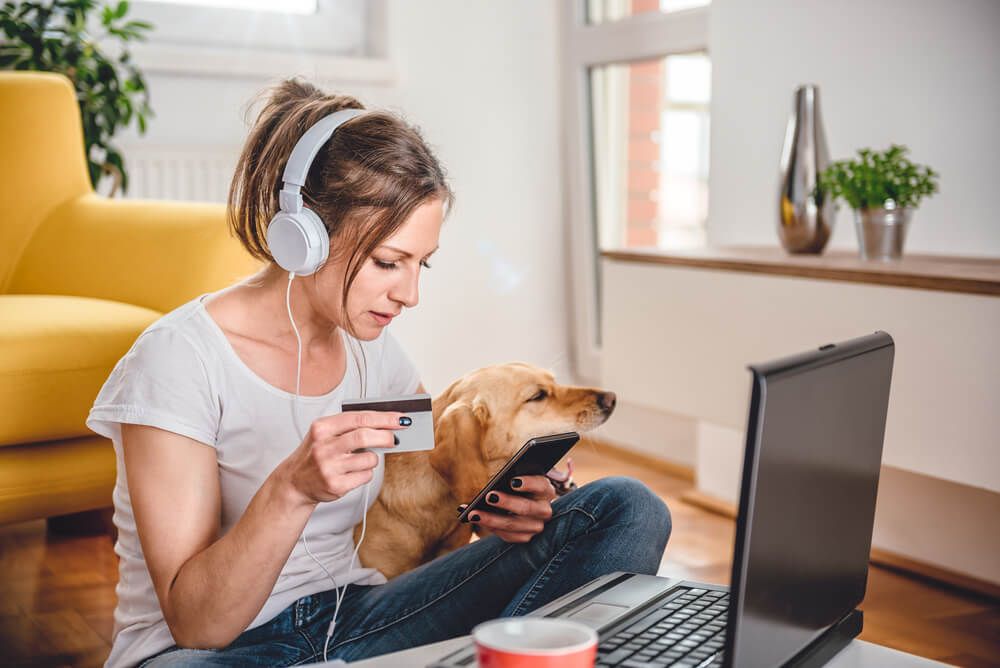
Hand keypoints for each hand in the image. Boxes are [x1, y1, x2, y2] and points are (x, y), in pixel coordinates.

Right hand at [276, 411, 404, 506]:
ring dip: (373, 459)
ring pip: (369, 459)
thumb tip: (386, 423)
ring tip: (361, 460)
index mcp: (322, 428)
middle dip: (386, 437)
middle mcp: (323, 447)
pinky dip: (366, 473)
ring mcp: (329, 467)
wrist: (294, 482)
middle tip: (394, 438)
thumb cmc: (315, 454)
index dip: (384, 418)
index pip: (359, 418)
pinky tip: (353, 473)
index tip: (400, 418)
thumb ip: (350, 426)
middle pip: (365, 436)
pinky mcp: (336, 486)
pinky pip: (366, 476)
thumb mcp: (325, 433)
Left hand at [461, 474, 557, 542]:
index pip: (540, 485)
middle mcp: (544, 510)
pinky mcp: (525, 537)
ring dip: (491, 519)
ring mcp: (536, 527)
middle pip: (526, 508)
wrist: (525, 502)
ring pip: (514, 525)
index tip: (513, 481)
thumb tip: (491, 487)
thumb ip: (509, 479)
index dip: (528, 483)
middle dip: (507, 502)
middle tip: (489, 496)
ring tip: (473, 513)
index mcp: (546, 490)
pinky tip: (475, 519)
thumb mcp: (517, 478)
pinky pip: (507, 535)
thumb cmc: (518, 486)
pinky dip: (490, 527)